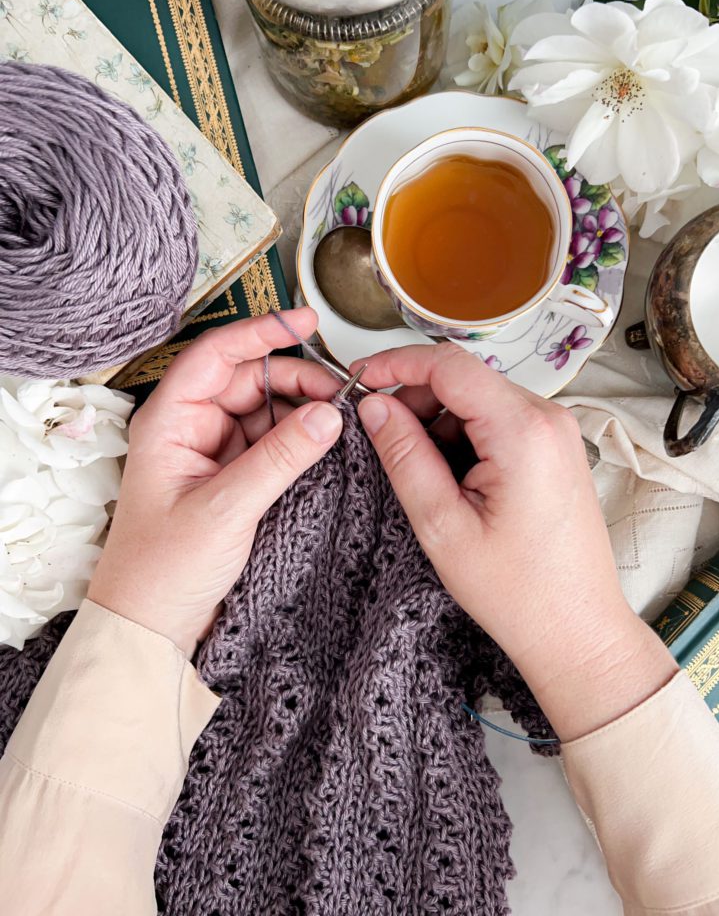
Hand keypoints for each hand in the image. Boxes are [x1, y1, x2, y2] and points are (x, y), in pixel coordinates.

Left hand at [88, 309, 342, 655]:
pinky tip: (324, 442)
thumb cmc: (161, 569)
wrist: (151, 626)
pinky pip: (272, 440)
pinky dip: (299, 437)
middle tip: (340, 395)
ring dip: (301, 409)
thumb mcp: (226, 509)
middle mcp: (190, 427)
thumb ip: (280, 458)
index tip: (305, 320)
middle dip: (295, 378)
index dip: (261, 331)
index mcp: (169, 421)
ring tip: (339, 421)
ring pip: (265, 408)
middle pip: (248, 378)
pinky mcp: (233, 476)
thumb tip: (328, 415)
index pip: (216, 355)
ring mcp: (213, 451)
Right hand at [355, 344, 676, 739]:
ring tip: (420, 472)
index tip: (359, 378)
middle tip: (379, 435)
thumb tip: (374, 407)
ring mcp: (556, 432)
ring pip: (478, 398)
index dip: (395, 363)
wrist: (577, 630)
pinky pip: (498, 419)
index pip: (448, 364)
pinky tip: (450, 478)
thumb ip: (404, 456)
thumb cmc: (518, 591)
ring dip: (438, 420)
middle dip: (414, 397)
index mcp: (523, 430)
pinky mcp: (555, 448)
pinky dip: (464, 435)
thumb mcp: (442, 526)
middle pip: (464, 377)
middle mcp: (548, 418)